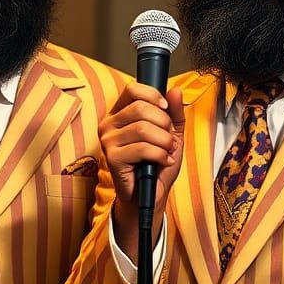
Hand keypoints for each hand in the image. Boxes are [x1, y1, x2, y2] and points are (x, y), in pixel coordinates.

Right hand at [99, 82, 184, 253]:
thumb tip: (175, 91)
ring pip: (143, 128)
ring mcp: (108, 141)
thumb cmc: (157, 163)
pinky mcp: (113, 158)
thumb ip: (174, 112)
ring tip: (167, 151)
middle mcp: (109, 124)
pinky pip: (142, 148)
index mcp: (120, 113)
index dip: (153, 96)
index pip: (132, 90)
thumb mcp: (171, 133)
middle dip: (164, 124)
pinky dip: (159, 155)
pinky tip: (162, 161)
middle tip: (169, 139)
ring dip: (164, 141)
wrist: (151, 193)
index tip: (165, 109)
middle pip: (141, 108)